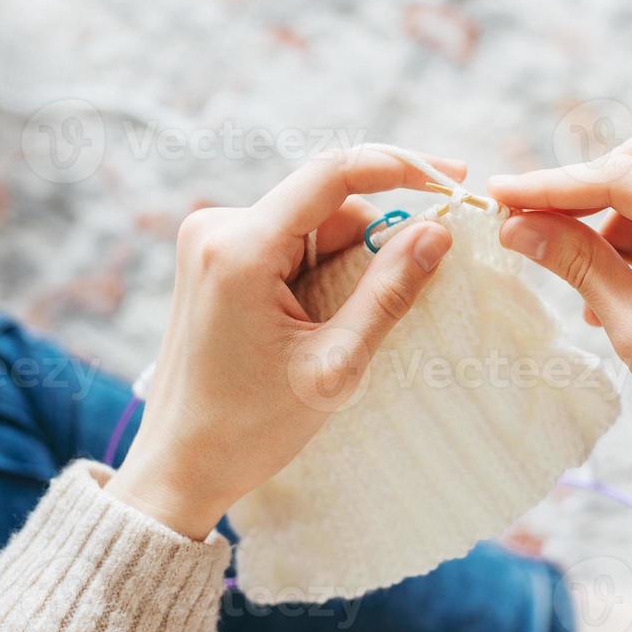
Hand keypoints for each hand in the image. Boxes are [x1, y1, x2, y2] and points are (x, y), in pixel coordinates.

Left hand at [106, 149, 459, 538]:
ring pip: (311, 223)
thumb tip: (437, 233)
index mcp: (239, 248)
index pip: (331, 175)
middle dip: (376, 236)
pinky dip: (322, 267)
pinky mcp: (214, 257)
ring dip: (349, 259)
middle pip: (326, 204)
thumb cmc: (249, 427)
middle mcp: (217, 227)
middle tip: (416, 281)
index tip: (452, 176)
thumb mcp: (334, 365)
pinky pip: (288, 242)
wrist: (179, 465)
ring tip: (346, 327)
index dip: (400, 166)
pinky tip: (325, 317)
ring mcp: (210, 240)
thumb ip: (387, 293)